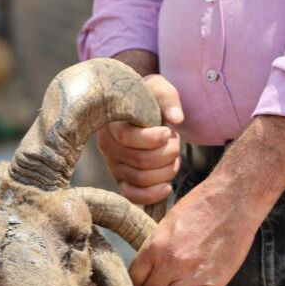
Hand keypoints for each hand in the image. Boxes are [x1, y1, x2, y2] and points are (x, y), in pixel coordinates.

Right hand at [98, 74, 183, 204]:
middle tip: (176, 143)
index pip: (128, 137)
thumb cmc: (149, 98)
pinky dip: (152, 196)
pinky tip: (167, 186)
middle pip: (140, 160)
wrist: (141, 111)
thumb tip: (176, 119)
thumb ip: (168, 99)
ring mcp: (114, 165)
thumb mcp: (158, 89)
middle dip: (167, 154)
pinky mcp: (121, 180)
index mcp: (112, 123)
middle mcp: (108, 146)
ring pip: (141, 179)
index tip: (168, 131)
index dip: (153, 138)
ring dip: (166, 170)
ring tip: (174, 157)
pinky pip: (133, 196)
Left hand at [130, 177, 256, 285]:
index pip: (136, 277)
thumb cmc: (202, 206)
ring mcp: (190, 275)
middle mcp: (169, 263)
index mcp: (155, 246)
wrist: (233, 201)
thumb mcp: (169, 222)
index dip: (139, 284)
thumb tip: (150, 266)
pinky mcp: (211, 283)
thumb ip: (158, 245)